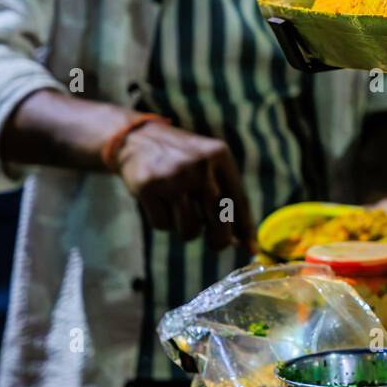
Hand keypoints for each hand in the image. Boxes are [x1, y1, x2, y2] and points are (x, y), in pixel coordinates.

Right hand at [113, 122, 254, 250]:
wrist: (137, 138)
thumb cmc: (182, 158)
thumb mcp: (208, 164)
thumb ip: (225, 194)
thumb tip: (240, 239)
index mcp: (219, 156)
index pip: (239, 200)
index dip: (246, 228)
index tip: (250, 248)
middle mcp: (199, 166)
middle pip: (220, 219)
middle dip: (220, 240)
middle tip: (216, 244)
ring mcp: (173, 177)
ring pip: (190, 228)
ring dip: (187, 229)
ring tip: (182, 212)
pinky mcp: (148, 187)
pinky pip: (163, 225)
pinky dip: (164, 222)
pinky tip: (161, 204)